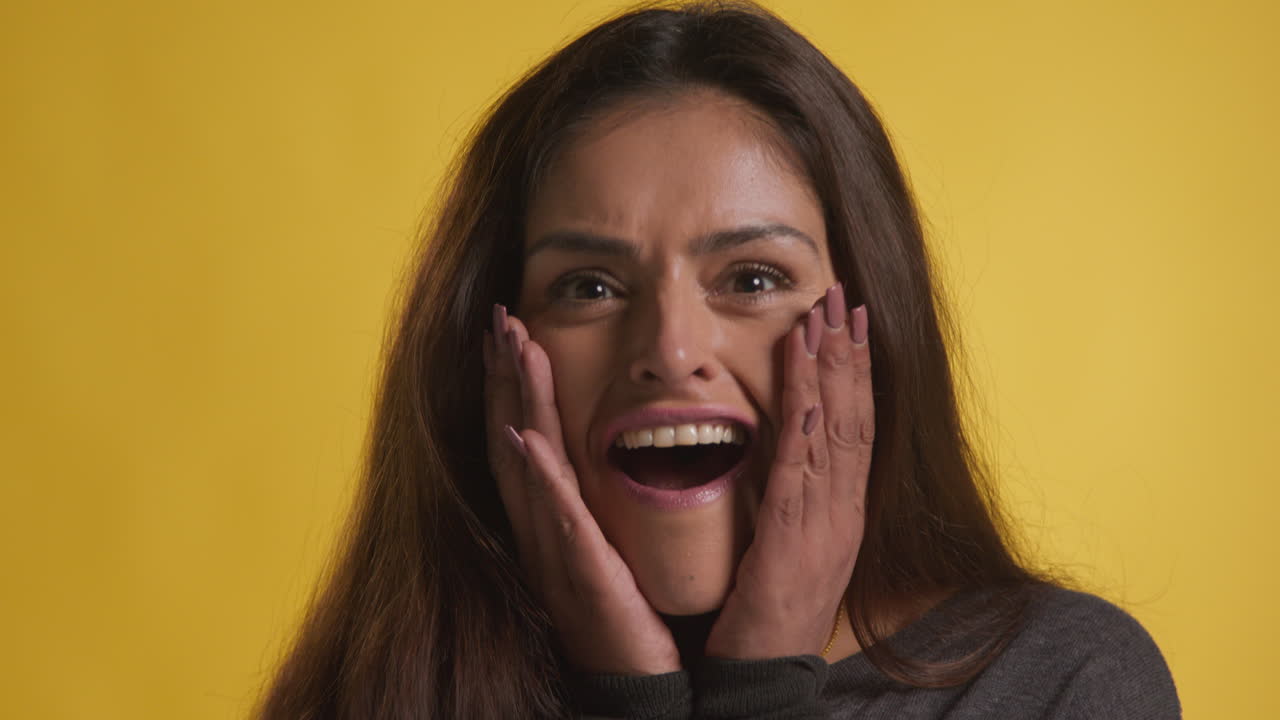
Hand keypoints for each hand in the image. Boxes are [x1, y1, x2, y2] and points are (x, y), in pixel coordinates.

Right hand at [484, 305, 681, 675]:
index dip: (513, 385)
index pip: (524, 439)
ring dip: (516, 402)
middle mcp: (542, 530)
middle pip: (513, 439)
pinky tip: (525, 438)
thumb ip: (601, 503)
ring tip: (511, 347)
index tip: (510, 330)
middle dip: (505, 376)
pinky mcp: (582, 576)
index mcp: (553, 521)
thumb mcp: (611, 548)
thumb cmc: (628, 618)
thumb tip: (613, 452)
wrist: (635, 688)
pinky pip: (557, 519)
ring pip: (527, 465)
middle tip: (500, 316)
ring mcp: (556, 552)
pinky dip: (538, 477)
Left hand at [704, 284, 872, 659]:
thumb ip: (792, 500)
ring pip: (835, 434)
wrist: (763, 677)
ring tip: (824, 319)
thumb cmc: (769, 613)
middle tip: (843, 298)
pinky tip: (805, 384)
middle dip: (848, 355)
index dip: (854, 371)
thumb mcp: (787, 547)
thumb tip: (787, 452)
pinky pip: (802, 471)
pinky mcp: (795, 542)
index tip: (848, 321)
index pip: (855, 426)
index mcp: (840, 511)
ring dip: (830, 373)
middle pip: (854, 418)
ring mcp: (825, 526)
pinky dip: (806, 422)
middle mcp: (842, 512)